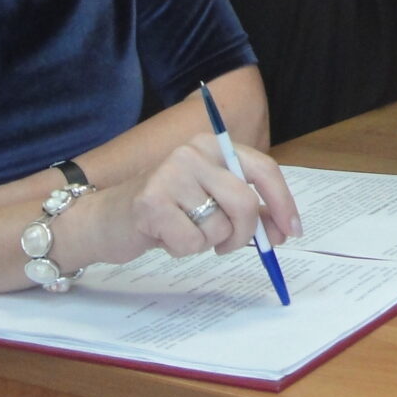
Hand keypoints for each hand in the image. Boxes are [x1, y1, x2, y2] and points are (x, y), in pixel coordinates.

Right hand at [76, 136, 299, 265]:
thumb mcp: (210, 202)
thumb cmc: (163, 212)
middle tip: (229, 246)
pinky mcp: (151, 201)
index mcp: (213, 146)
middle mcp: (193, 152)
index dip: (283, 203)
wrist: (103, 220)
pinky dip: (182, 250)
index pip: (263, 170)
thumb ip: (247, 210)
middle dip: (244, 235)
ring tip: (184, 232)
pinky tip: (163, 237)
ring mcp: (171, 173)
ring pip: (219, 226)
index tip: (292, 231)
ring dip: (207, 243)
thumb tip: (283, 229)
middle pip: (244, 202)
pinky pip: (191, 242)